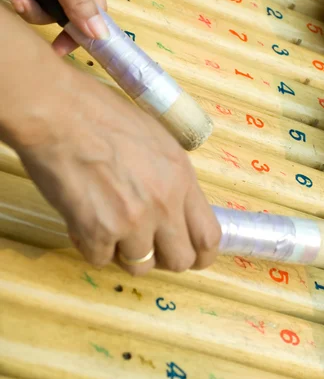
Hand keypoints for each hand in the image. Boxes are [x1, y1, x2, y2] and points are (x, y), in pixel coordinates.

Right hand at [12, 63, 220, 274]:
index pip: (208, 235)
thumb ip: (169, 177)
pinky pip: (99, 259)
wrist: (58, 112)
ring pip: (139, 266)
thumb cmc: (101, 115)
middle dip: (162, 259)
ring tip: (107, 225)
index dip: (201, 254)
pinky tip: (81, 218)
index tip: (192, 257)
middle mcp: (164, 203)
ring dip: (123, 252)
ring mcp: (132, 221)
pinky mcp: (98, 231)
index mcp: (181, 177)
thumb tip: (172, 207)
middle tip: (144, 246)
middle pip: (180, 260)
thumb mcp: (155, 140)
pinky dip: (90, 245)